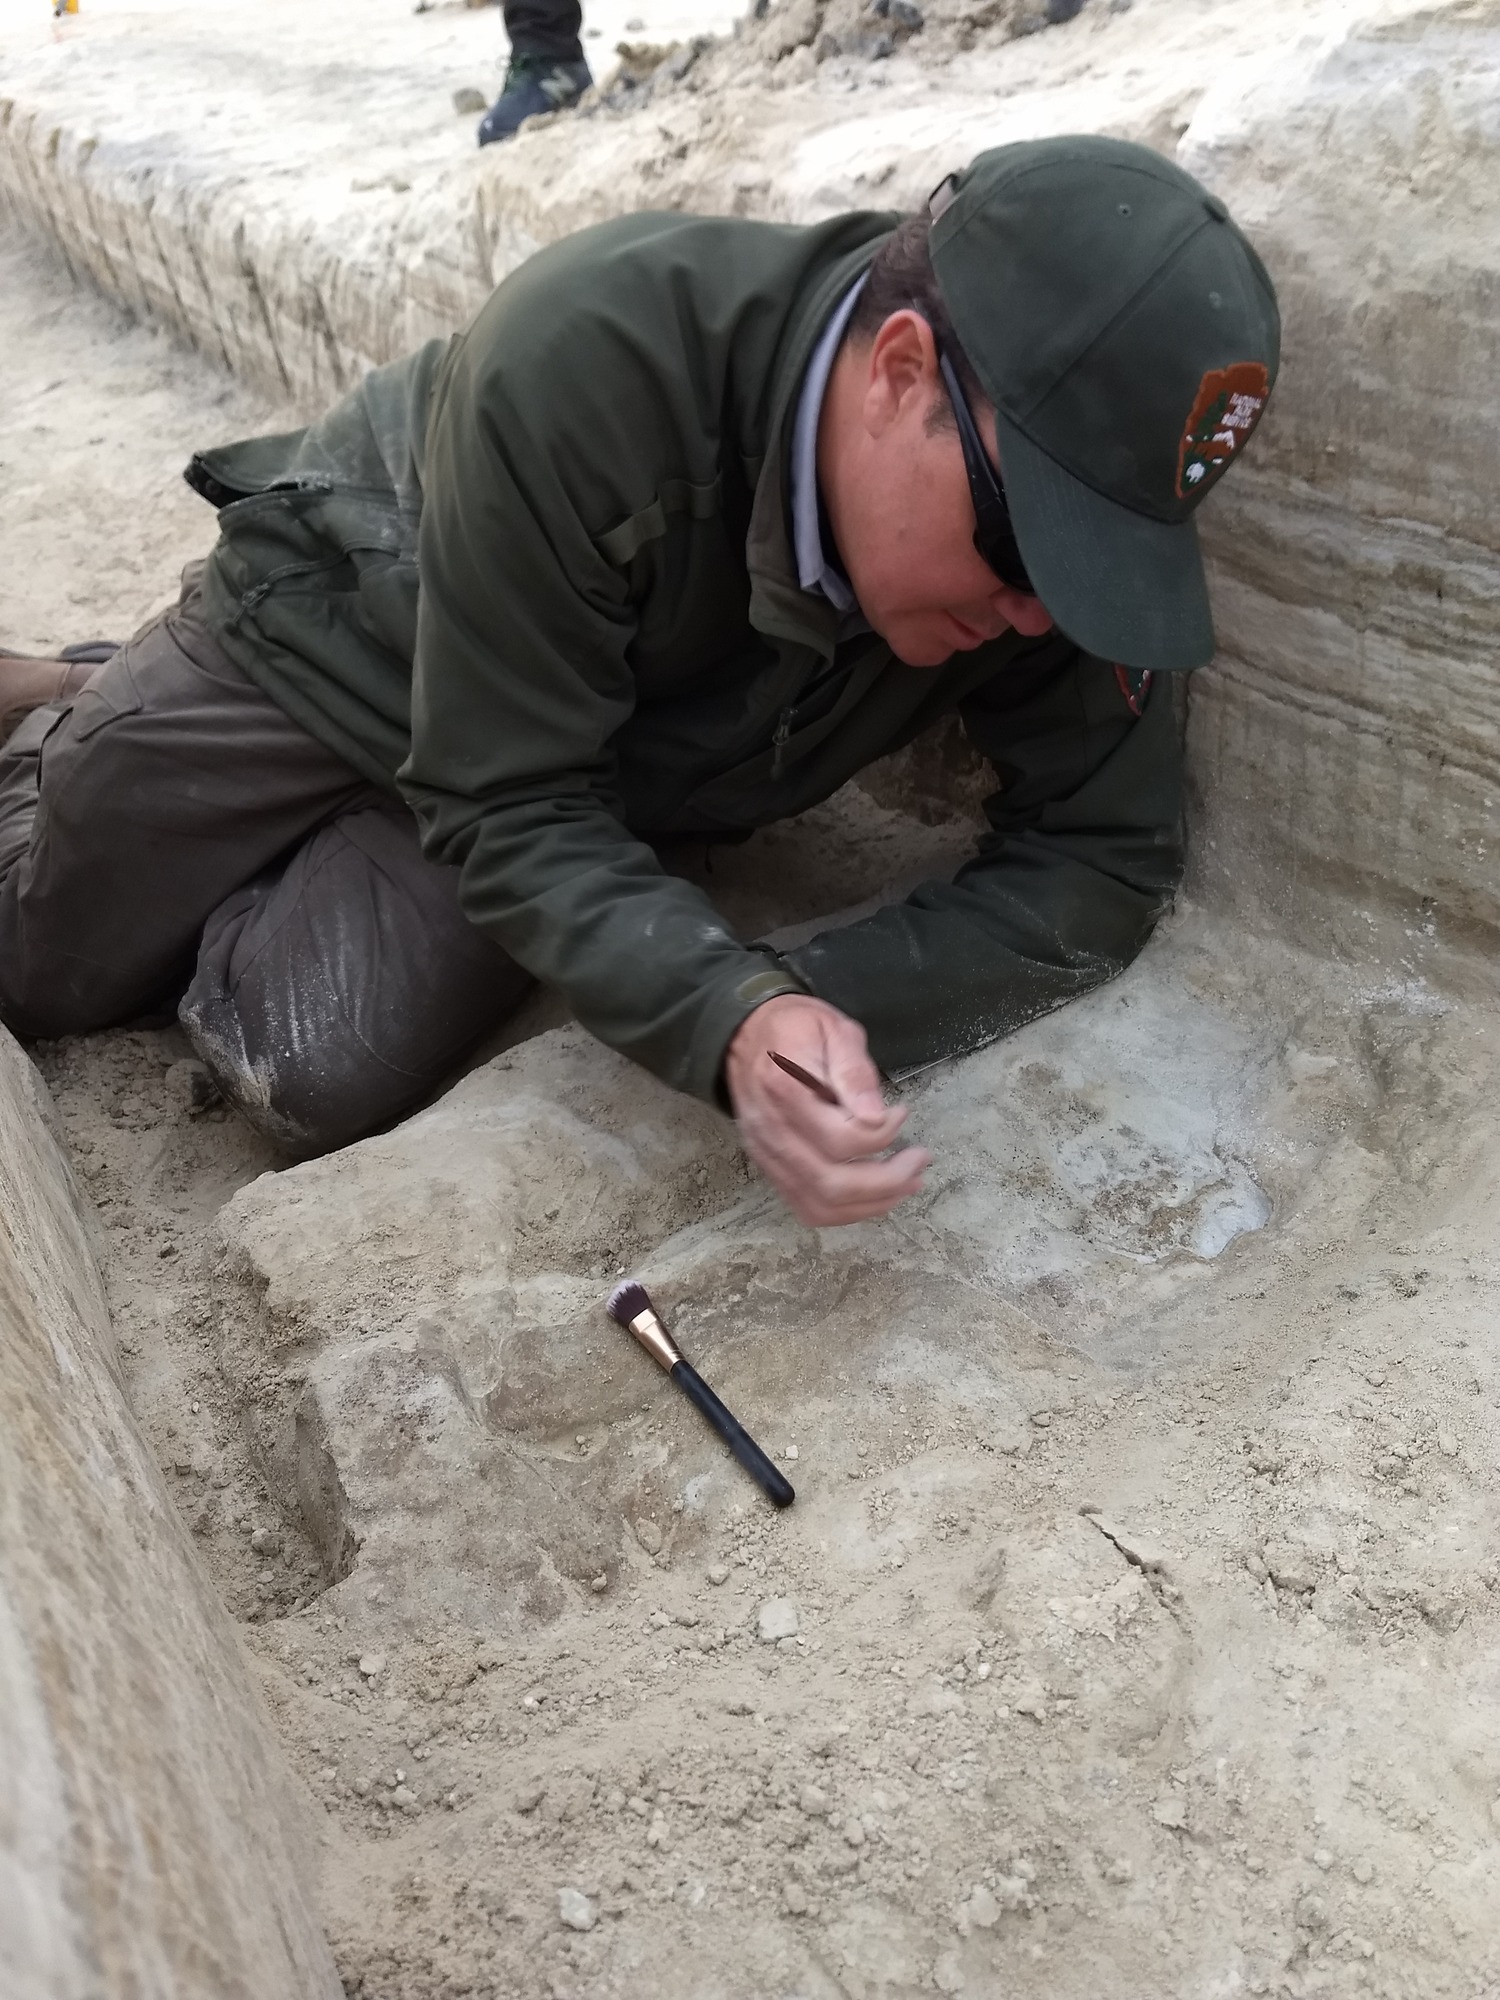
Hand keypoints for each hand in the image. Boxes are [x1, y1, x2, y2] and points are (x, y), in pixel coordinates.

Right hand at [723, 993, 930, 1226]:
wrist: (745, 1035)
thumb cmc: (795, 1028)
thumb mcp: (834, 1029)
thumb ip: (855, 1071)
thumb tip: (877, 1117)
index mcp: (785, 1092)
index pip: (841, 1139)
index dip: (883, 1134)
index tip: (902, 1112)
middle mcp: (772, 1133)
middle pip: (831, 1184)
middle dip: (886, 1182)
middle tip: (919, 1161)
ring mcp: (768, 1156)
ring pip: (820, 1206)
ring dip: (871, 1204)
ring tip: (907, 1184)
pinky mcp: (771, 1168)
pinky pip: (808, 1208)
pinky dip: (847, 1211)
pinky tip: (876, 1195)